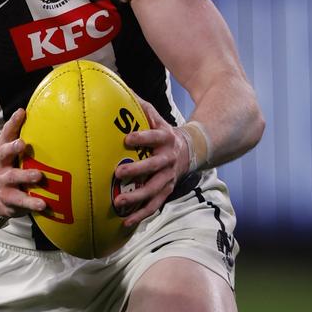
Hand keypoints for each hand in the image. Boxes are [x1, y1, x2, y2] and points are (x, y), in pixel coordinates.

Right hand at [0, 108, 46, 218]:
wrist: (0, 200)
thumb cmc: (15, 170)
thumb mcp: (17, 155)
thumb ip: (25, 139)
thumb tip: (44, 116)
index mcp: (3, 151)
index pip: (5, 135)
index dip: (12, 124)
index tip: (21, 113)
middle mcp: (0, 165)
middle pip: (2, 153)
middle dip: (12, 148)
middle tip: (23, 143)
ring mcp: (2, 183)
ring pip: (12, 177)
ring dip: (25, 176)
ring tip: (38, 175)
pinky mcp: (8, 200)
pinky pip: (20, 201)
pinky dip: (32, 202)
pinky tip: (43, 204)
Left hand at [113, 98, 189, 227]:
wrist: (193, 149)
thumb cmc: (165, 133)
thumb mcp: (158, 118)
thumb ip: (141, 108)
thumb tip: (119, 90)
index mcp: (166, 139)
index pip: (154, 137)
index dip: (141, 137)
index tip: (126, 138)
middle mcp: (169, 160)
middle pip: (153, 167)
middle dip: (136, 171)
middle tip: (118, 174)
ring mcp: (169, 178)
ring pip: (154, 190)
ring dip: (137, 197)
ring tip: (119, 202)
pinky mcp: (167, 191)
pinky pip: (155, 205)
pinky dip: (141, 214)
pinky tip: (126, 221)